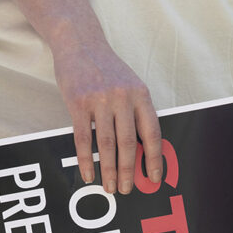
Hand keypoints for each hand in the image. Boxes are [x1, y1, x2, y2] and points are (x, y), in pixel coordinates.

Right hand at [53, 41, 161, 194]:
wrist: (79, 42)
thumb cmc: (106, 69)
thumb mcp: (129, 85)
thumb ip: (136, 112)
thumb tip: (141, 150)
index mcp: (141, 94)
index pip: (152, 133)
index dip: (154, 159)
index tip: (153, 178)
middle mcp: (123, 97)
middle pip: (128, 143)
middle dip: (128, 171)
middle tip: (126, 189)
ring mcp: (100, 99)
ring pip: (107, 144)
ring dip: (108, 170)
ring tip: (109, 187)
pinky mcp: (79, 103)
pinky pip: (83, 139)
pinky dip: (86, 160)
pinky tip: (88, 174)